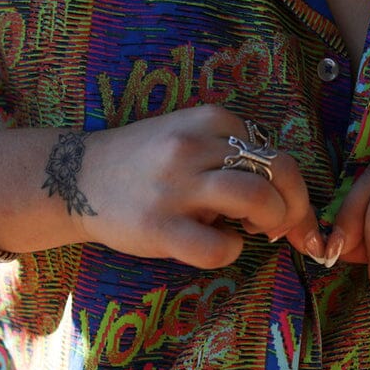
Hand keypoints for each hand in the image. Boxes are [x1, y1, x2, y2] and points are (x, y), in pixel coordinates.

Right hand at [72, 106, 323, 267]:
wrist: (77, 178)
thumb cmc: (145, 162)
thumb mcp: (190, 136)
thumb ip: (233, 152)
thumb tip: (287, 192)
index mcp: (209, 119)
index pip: (275, 151)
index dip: (291, 185)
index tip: (283, 204)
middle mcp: (194, 146)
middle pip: (277, 171)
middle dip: (293, 205)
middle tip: (278, 222)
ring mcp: (176, 186)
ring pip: (257, 199)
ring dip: (271, 221)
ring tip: (253, 230)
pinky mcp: (159, 227)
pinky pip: (220, 247)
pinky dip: (232, 250)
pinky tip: (218, 244)